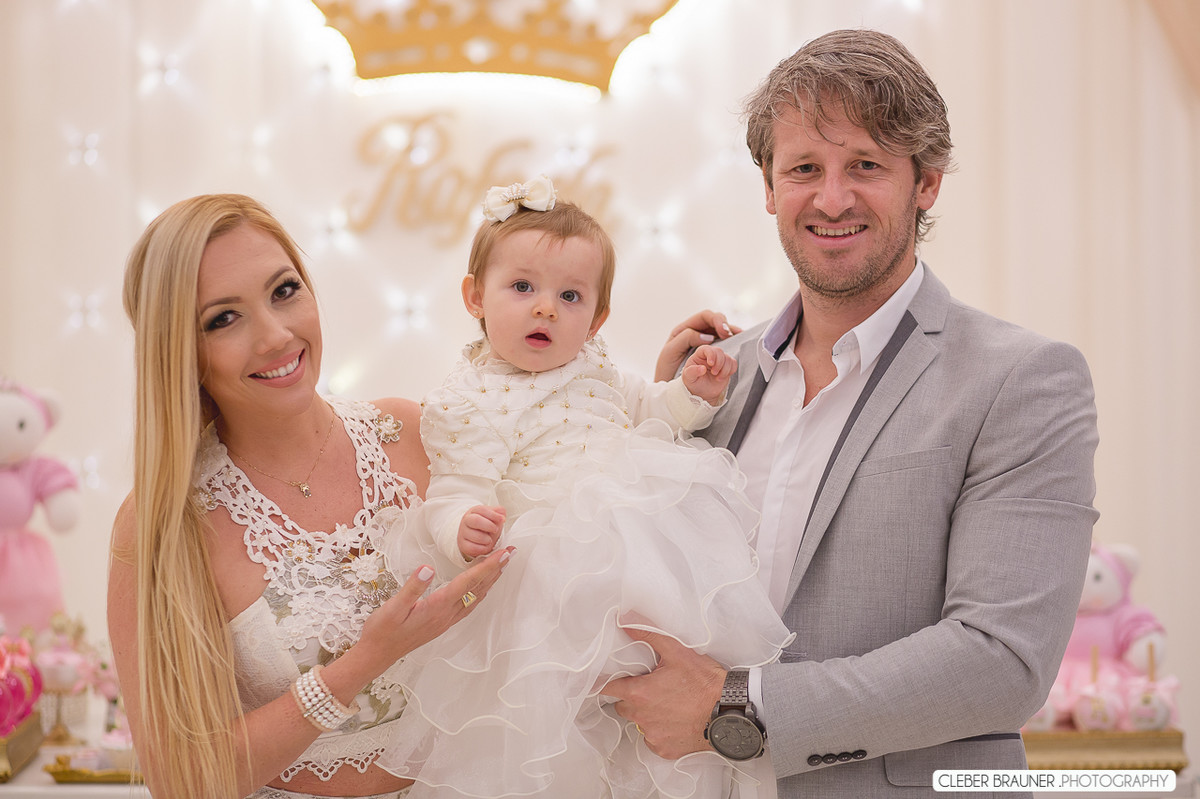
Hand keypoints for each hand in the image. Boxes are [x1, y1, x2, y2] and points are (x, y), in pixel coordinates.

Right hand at [357, 545, 513, 666]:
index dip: (487, 566)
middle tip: (512, 552)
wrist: (377, 655)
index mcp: (437, 606)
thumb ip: (412, 588)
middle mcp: (447, 614)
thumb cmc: (382, 630)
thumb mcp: (393, 607)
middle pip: (478, 589)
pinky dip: (479, 592)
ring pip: (475, 597)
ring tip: (501, 566)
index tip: (503, 553)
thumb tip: (427, 567)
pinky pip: (468, 606)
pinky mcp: (442, 624)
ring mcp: (446, 621)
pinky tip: (481, 588)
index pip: (468, 582)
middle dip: (496, 570)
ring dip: (490, 580)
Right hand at [459, 505, 505, 559]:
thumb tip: (502, 515)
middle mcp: (466, 521)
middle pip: (476, 520)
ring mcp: (463, 533)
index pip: (482, 510)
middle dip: (489, 526)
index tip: (502, 520)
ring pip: (475, 536)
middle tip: (495, 530)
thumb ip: (499, 513)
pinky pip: (473, 547)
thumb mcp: (493, 517)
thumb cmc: (486, 525)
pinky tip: (485, 546)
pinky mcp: (463, 545)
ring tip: (490, 539)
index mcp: (474, 511)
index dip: (493, 515)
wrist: (476, 537)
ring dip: (487, 539)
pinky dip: (483, 548)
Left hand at [605, 627, 725, 758]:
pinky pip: (654, 739)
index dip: (607, 682)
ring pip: (639, 723)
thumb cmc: (705, 684)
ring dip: (647, 714)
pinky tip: (676, 720)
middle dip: (632, 697)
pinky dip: (661, 731)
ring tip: (668, 703)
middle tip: (651, 688)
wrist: (729, 712)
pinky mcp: (665, 749)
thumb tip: (626, 620)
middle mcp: (642, 717)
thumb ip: (648, 635)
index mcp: (639, 693)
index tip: (610, 680)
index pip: (606, 688)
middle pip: (623, 706)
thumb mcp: (677, 652)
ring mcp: (653, 735)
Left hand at [655, 310, 740, 381]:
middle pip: (715, 320)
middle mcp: (697, 332)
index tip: (724, 332)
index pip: (704, 317)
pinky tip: (737, 342)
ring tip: (740, 334)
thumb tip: (707, 336)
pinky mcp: (711, 352)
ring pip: (722, 330)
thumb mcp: (671, 351)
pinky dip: (732, 341)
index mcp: (686, 328)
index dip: (716, 320)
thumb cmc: (667, 367)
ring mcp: (705, 342)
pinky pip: (724, 342)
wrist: (669, 387)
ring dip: (731, 331)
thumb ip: (686, 338)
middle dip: (725, 324)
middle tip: (730, 334)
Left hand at [681, 345, 736, 405]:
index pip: (706, 349)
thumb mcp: (688, 378)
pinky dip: (730, 370)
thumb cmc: (693, 383)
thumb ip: (692, 372)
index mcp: (699, 355)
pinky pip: (733, 363)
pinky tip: (722, 377)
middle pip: (719, 351)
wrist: (702, 393)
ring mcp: (719, 360)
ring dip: (725, 369)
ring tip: (717, 378)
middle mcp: (710, 355)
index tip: (710, 364)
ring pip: (727, 358)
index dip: (711, 354)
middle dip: (719, 363)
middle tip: (714, 373)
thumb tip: (702, 368)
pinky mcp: (727, 366)